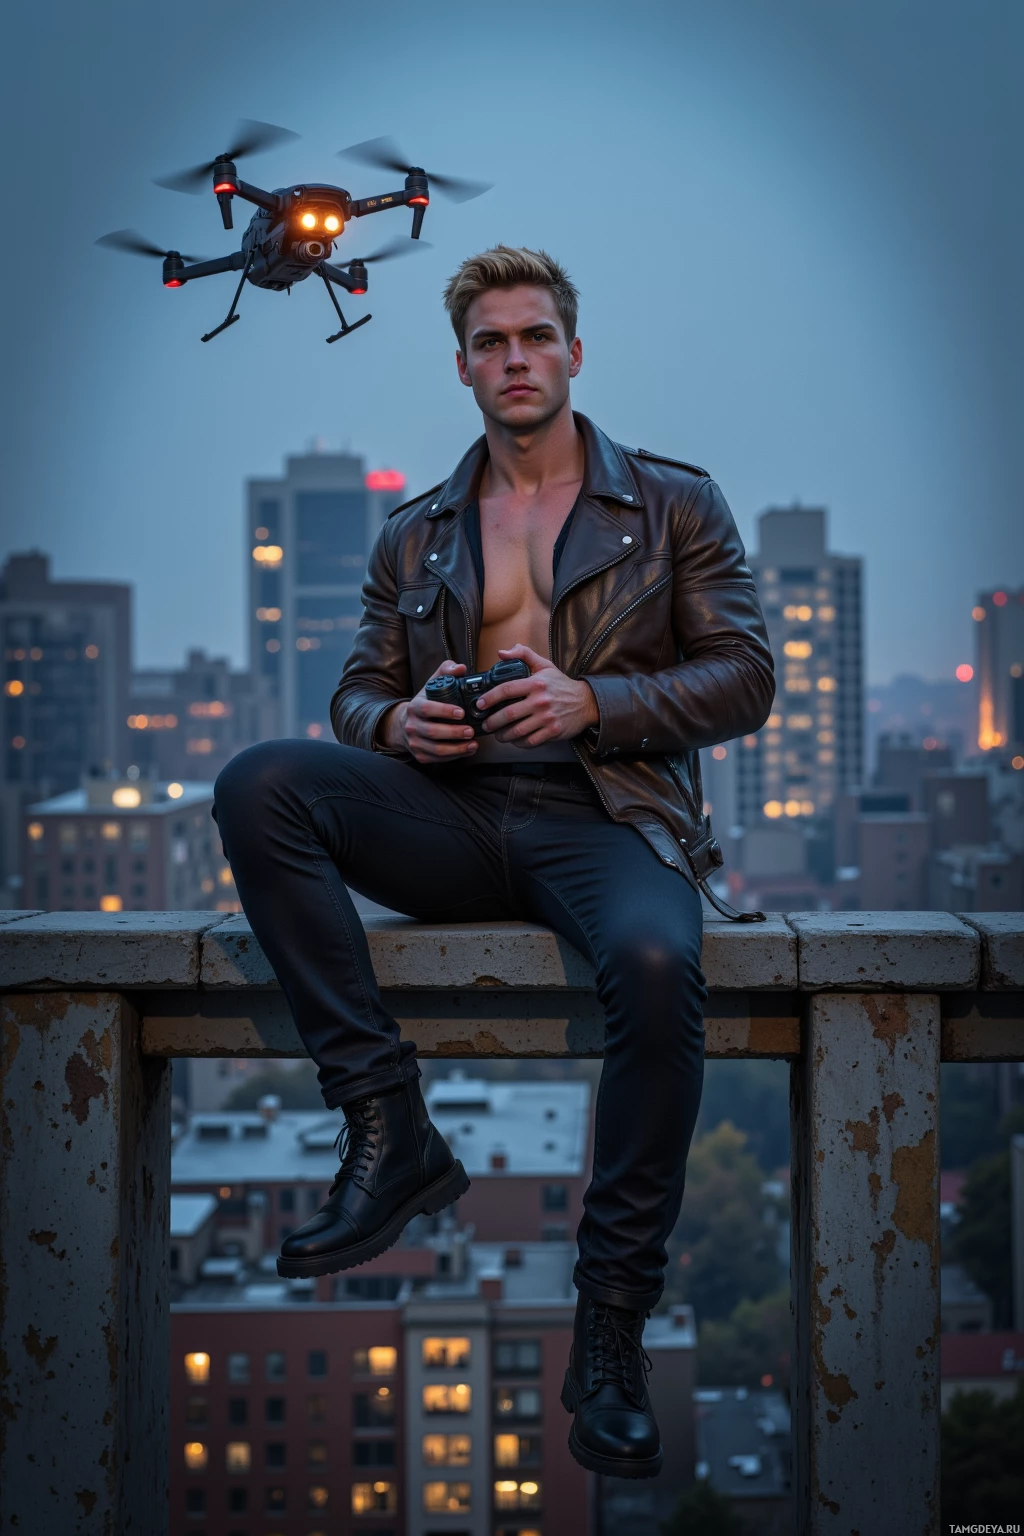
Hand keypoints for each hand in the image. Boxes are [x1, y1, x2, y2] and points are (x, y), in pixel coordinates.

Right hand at [379, 661, 478, 762]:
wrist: (404, 724)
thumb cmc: (425, 703)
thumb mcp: (431, 685)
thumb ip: (446, 672)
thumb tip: (461, 668)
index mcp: (415, 707)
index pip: (427, 709)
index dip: (444, 711)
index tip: (461, 712)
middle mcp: (412, 726)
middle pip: (432, 732)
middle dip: (454, 733)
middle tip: (471, 731)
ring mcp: (415, 742)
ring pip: (436, 749)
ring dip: (457, 748)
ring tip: (473, 743)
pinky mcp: (420, 756)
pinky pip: (438, 759)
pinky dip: (455, 756)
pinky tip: (468, 750)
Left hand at [479, 644, 598, 746]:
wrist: (585, 702)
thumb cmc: (561, 684)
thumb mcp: (544, 665)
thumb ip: (523, 655)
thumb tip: (501, 653)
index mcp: (536, 683)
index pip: (506, 689)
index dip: (489, 698)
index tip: (480, 704)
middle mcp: (540, 701)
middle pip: (508, 714)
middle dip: (492, 721)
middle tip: (485, 723)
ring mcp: (547, 718)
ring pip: (517, 731)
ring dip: (502, 735)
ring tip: (497, 734)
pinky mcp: (553, 731)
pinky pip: (530, 741)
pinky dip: (519, 743)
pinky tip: (514, 740)